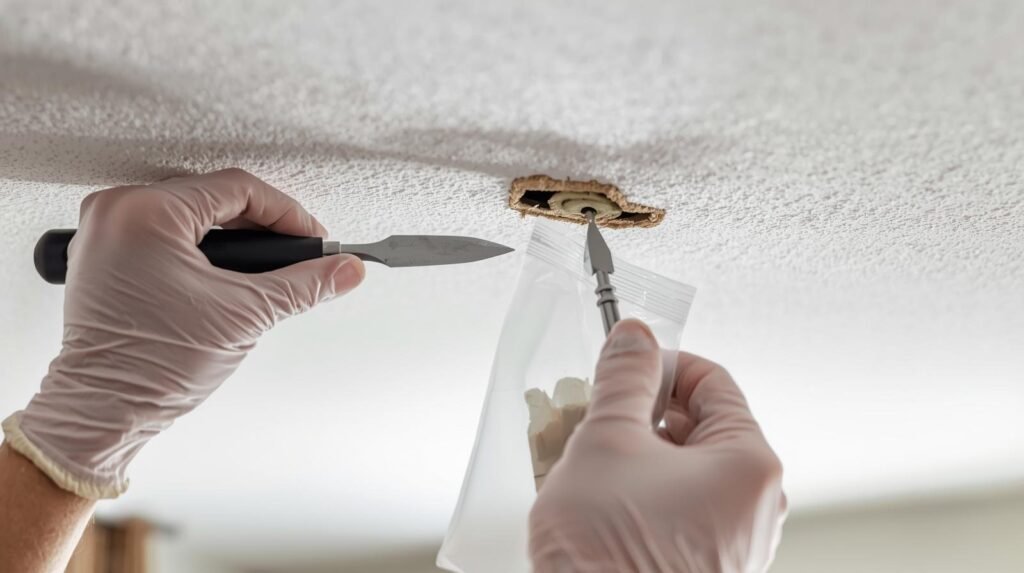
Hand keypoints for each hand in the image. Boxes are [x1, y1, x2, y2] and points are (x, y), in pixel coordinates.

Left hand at [2, 169, 364, 498]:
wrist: (105, 410)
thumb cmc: (152, 367)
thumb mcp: (246, 314)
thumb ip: (304, 284)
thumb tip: (345, 269)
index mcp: (146, 213)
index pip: (239, 190)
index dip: (287, 214)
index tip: (313, 239)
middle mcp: (118, 211)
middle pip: (214, 196)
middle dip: (261, 226)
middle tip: (294, 253)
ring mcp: (104, 230)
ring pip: (189, 211)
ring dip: (231, 234)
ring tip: (264, 263)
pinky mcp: (101, 252)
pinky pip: (162, 229)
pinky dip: (198, 245)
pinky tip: (224, 270)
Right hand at [529, 320, 786, 572]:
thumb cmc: (611, 559)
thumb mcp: (606, 443)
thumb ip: (624, 380)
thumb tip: (634, 340)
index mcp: (750, 465)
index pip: (714, 381)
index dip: (663, 363)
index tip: (626, 364)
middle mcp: (755, 505)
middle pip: (700, 426)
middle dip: (641, 413)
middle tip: (595, 413)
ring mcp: (732, 541)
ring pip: (683, 469)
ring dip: (634, 454)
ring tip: (586, 459)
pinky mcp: (705, 566)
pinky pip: (677, 507)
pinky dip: (640, 492)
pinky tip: (597, 497)